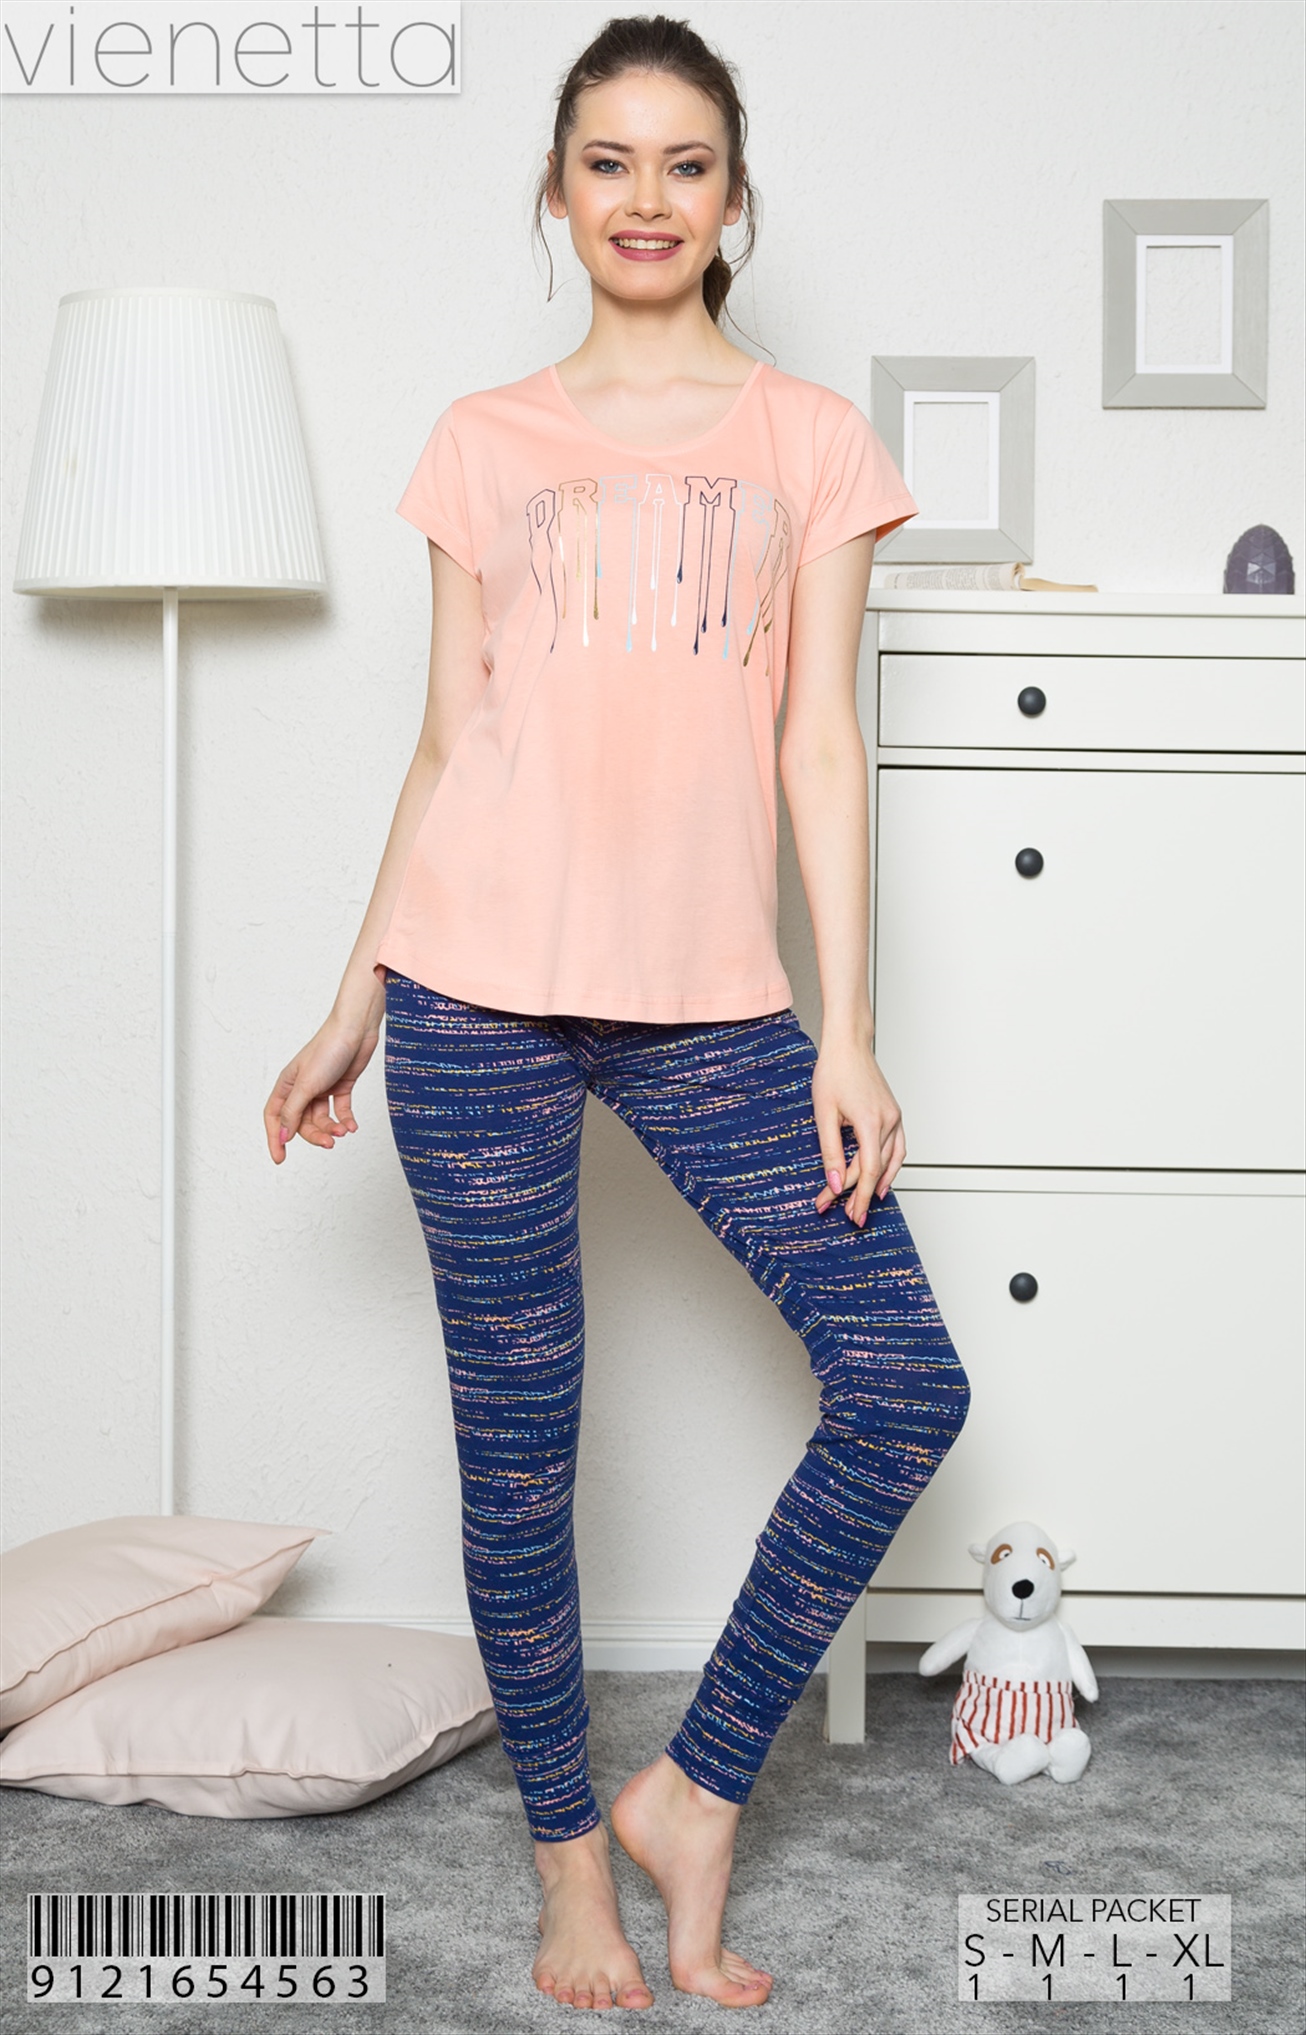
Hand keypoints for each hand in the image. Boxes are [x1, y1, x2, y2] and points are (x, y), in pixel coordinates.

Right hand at [263, 1013, 381, 1163]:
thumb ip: (293, 1112)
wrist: (357, 1029)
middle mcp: (302, 1088)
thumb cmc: (328, 1049)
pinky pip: (339, 1110)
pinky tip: (352, 1126)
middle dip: (314, 1135)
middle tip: (329, 1143)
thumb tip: (282, 1136)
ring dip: (332, 1128)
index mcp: (287, 1085)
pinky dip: (345, 1120)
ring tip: (344, 1131)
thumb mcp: (307, 1085)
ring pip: (321, 1118)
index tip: (280, 1159)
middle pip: (301, 1122)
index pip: (274, 1117)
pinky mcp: (341, 1086)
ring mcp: (322, 1087)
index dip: (275, 1138)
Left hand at [811, 1030, 905, 1224]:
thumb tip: (835, 1184)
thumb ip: (830, 1152)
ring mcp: (895, 1117)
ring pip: (891, 1160)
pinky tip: (882, 1178)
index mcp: (871, 1122)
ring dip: (879, 1184)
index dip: (860, 1196)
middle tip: (843, 1211)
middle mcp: (889, 1121)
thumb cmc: (834, 1072)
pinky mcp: (893, 1113)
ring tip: (866, 1203)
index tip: (851, 1215)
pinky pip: (898, 1147)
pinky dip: (891, 1166)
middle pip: (876, 1168)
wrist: (848, 1044)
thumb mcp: (824, 1115)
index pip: (868, 1171)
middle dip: (859, 1192)